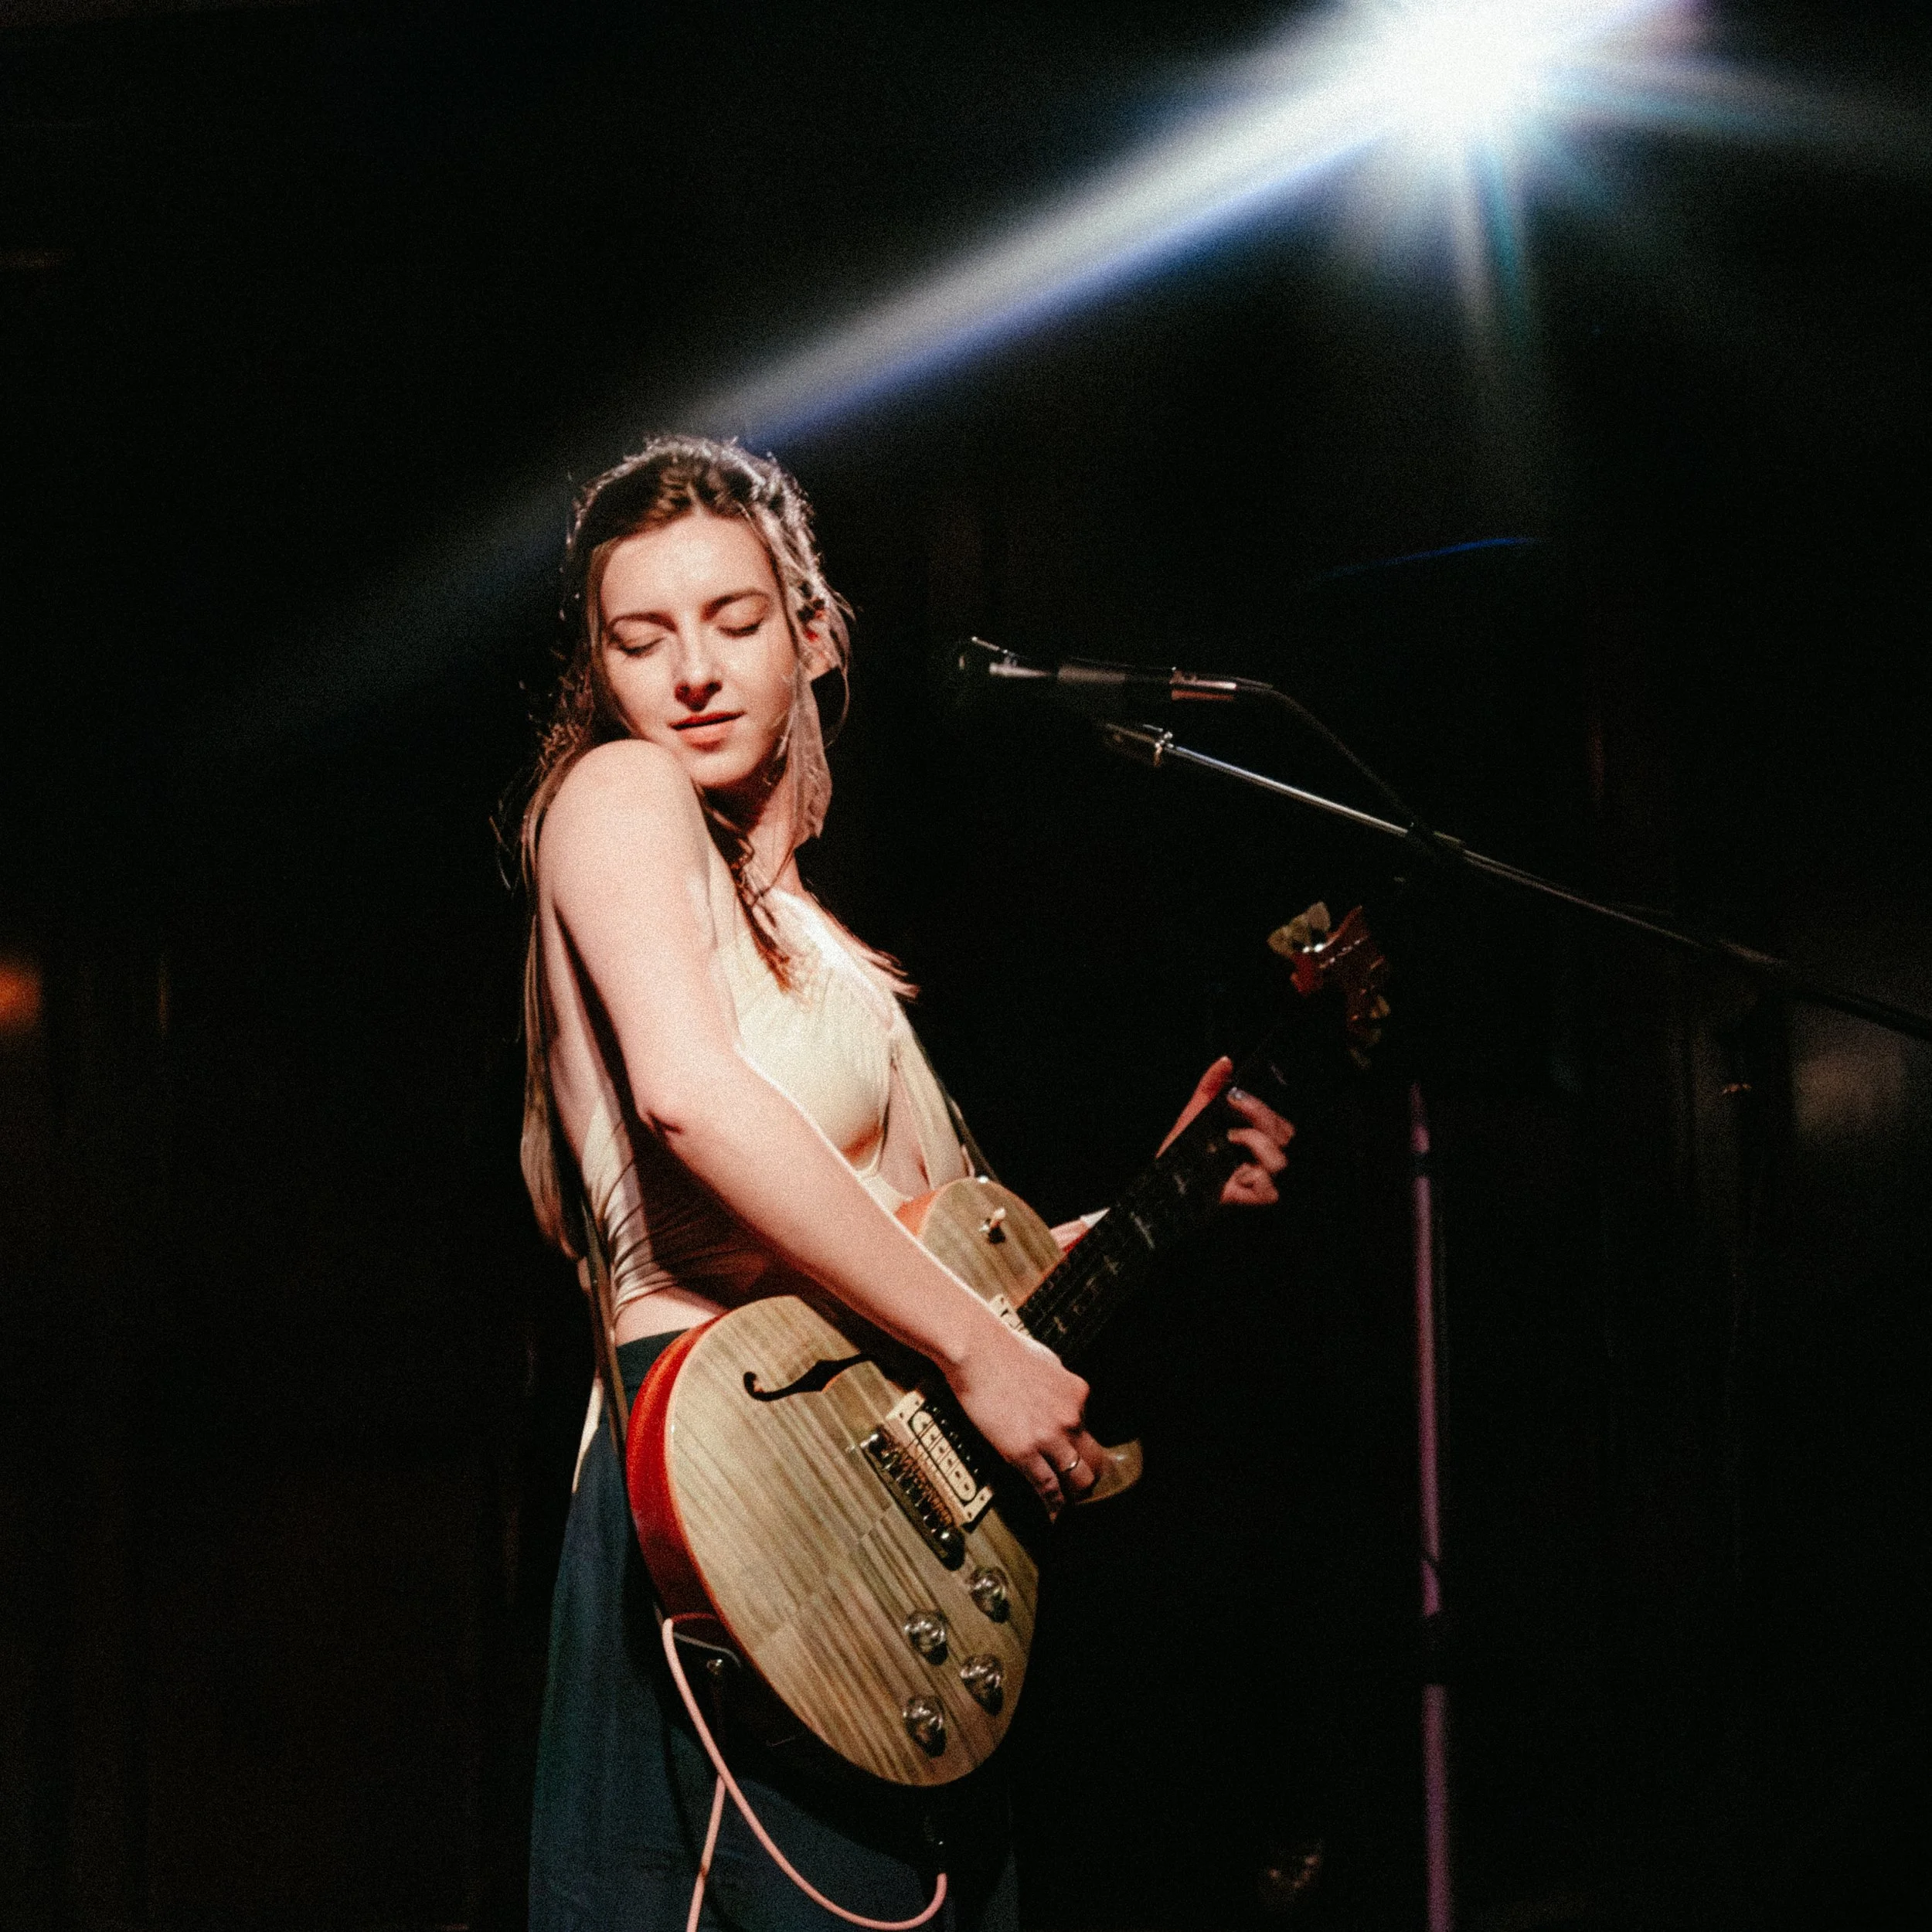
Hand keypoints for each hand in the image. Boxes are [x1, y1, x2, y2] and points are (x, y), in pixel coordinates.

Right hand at [943, 1315, 1106, 1512]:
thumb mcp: (1047, 1362)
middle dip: (1088, 1477)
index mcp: (1077, 1393)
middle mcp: (1070, 1416)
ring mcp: (1049, 1436)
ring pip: (1076, 1478)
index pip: (1089, 1430)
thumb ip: (1057, 1385)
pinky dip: (1053, 1504)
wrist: (976, 1349)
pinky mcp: (1024, 1452)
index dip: (1081, 1446)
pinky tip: (1053, 1513)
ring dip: (1074, 1495)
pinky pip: (1047, 1487)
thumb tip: (1054, 1397)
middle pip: (1093, 1460)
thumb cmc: (1003, 1348)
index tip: (1077, 1458)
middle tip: (1080, 1488)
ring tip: (1068, 1504)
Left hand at [1160, 1055, 1294, 1207]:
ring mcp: (1260, 1180)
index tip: (1236, 1097)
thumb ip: (1210, 1086)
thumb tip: (1224, 1062)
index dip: (1262, 1107)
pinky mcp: (1253, 1200)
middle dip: (1261, 1118)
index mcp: (1254, 1137)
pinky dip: (1254, 1177)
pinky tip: (1236, 1173)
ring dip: (1256, 1143)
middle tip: (1232, 1115)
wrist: (1162, 1180)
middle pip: (1286, 1135)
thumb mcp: (1194, 1114)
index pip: (1279, 1121)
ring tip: (1231, 1141)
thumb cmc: (1180, 1151)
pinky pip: (1270, 1191)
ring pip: (1281, 1160)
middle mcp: (1260, 1158)